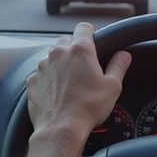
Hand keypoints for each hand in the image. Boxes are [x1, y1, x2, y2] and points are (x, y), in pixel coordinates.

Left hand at [15, 22, 131, 156]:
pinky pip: (41, 74)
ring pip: (52, 57)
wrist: (61, 129)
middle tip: (84, 68)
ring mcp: (42, 67)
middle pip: (66, 41)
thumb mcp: (112, 86)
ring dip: (60, 65)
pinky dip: (48, 80)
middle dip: (74, 51)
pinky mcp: (32, 81)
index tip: (92, 40)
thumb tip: (124, 56)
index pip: (84, 27)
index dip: (90, 33)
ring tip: (70, 83)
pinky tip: (57, 93)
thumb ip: (119, 66)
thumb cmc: (87, 108)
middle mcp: (58, 53)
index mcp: (80, 50)